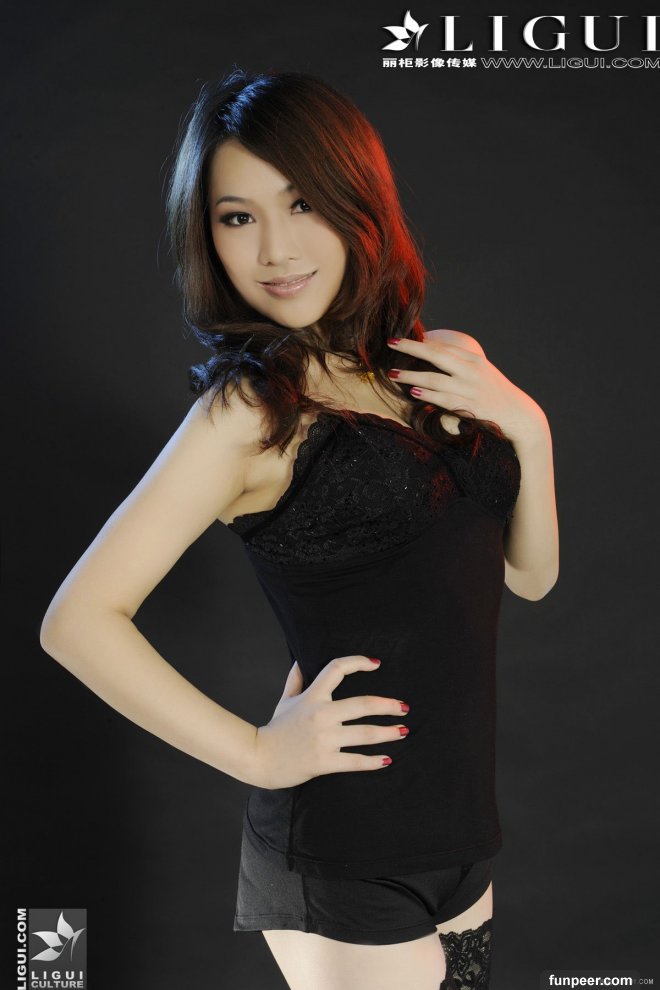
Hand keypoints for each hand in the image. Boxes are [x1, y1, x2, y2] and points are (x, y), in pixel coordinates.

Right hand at [251, 655, 408, 788]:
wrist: (259, 757)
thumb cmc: (275, 728)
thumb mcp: (285, 700)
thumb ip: (295, 679)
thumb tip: (300, 659)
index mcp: (313, 696)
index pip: (337, 669)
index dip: (358, 662)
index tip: (376, 664)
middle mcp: (321, 714)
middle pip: (363, 704)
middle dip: (388, 705)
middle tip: (404, 708)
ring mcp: (324, 739)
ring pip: (365, 734)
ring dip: (388, 733)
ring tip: (403, 731)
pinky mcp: (324, 761)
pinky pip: (354, 761)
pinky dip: (373, 762)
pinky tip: (386, 760)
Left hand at [388, 328, 546, 445]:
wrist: (518, 414)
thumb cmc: (496, 394)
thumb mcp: (482, 373)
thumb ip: (462, 365)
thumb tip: (436, 358)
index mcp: (474, 360)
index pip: (444, 347)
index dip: (421, 342)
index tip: (401, 338)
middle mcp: (471, 371)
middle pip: (437, 355)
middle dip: (411, 348)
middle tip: (390, 343)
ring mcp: (469, 389)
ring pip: (435, 379)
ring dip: (412, 376)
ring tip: (393, 374)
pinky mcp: (469, 407)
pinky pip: (442, 399)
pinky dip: (427, 395)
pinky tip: (412, 393)